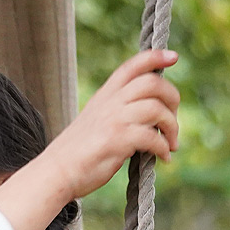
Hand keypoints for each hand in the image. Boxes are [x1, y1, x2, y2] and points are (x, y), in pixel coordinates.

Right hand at [45, 49, 179, 199]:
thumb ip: (118, 111)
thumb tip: (151, 115)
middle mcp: (110, 102)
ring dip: (172, 127)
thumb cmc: (79, 152)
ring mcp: (113, 120)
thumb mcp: (96, 120)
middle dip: (173, 99)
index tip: (173, 57)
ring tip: (172, 145)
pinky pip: (152, 137)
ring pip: (157, 109)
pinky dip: (164, 148)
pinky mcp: (117, 140)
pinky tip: (164, 157)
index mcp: (105, 95)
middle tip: (173, 122)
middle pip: (152, 83)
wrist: (56, 172)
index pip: (132, 66)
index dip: (155, 57)